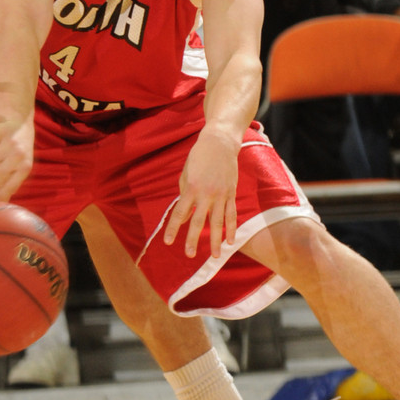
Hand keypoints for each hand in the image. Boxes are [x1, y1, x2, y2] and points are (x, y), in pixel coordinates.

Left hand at [163, 129, 237, 258]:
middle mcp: (206, 194)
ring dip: (216, 240)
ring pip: (218, 222)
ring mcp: (220, 194)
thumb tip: (184, 218)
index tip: (168, 242)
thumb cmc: (198, 158)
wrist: (219, 143)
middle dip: (193, 239)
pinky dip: (231, 228)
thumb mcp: (186, 174)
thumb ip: (184, 196)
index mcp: (191, 188)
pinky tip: (230, 241)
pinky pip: (231, 214)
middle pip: (198, 221)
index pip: (180, 213)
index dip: (174, 228)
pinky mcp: (231, 193)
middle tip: (189, 255)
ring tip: (215, 256)